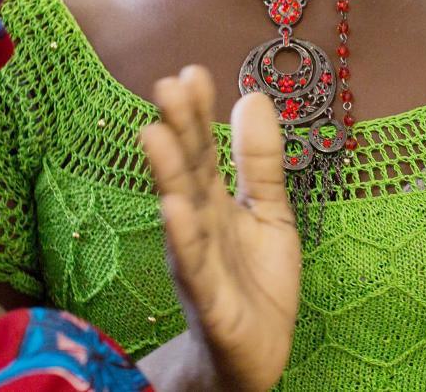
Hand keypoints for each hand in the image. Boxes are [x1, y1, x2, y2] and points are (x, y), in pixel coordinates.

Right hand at [141, 66, 299, 391]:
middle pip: (187, 171)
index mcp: (215, 201)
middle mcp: (199, 225)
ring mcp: (199, 261)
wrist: (258, 355)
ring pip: (182, 212)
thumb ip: (261, 159)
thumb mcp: (270, 210)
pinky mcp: (210, 299)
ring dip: (168, 174)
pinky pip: (194, 265)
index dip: (198, 111)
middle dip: (177, 130)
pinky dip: (183, 236)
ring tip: (154, 134)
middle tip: (166, 85)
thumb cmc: (257, 281)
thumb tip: (253, 95)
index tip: (192, 71)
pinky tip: (174, 207)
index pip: (203, 148)